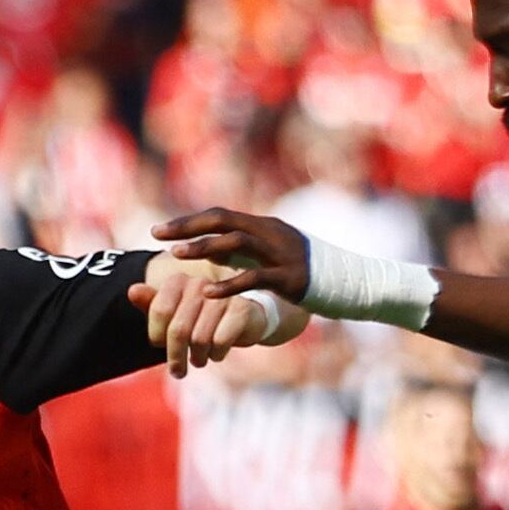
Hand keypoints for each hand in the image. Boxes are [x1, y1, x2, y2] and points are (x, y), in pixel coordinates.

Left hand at [128, 259, 287, 374]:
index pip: (160, 311)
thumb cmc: (202, 318)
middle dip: (175, 357)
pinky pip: (220, 342)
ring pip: (200, 340)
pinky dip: (217, 354)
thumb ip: (152, 304)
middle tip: (177, 371)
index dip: (157, 336)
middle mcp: (200, 283)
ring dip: (197, 357)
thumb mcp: (174, 313)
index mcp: (179, 280)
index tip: (160, 346)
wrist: (245, 318)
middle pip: (178, 330)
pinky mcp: (242, 310)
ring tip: (199, 359)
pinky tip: (217, 353)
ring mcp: (223, 296)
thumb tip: (132, 290)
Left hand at [151, 206, 310, 302]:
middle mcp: (270, 233)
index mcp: (264, 226)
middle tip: (157, 235)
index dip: (189, 221)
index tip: (161, 230)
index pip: (220, 216)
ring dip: (204, 248)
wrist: (351, 283)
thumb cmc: (307, 272)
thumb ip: (245, 252)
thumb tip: (214, 250)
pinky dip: (228, 285)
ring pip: (237, 242)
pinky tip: (207, 293)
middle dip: (188, 226)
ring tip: (176, 256)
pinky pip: (254, 278)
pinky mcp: (288, 277)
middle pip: (223, 221)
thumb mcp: (273, 256)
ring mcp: (280, 253)